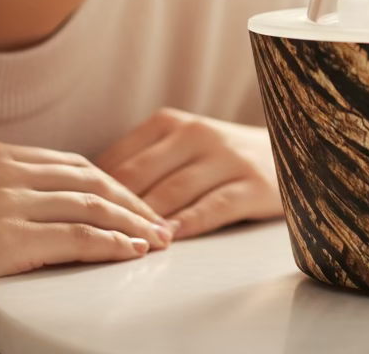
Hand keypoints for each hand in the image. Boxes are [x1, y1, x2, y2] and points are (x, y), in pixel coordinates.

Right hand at [0, 141, 173, 343]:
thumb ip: (29, 190)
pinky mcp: (5, 238)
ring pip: (89, 206)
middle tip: (160, 223)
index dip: (116, 185)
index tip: (143, 205)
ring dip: (130, 225)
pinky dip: (111, 245)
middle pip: (88, 179)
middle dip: (132, 203)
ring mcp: (1, 201)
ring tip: (154, 241)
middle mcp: (0, 169)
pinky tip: (131, 253)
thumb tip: (97, 198)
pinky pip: (76, 237)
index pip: (75, 164)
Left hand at [94, 108, 283, 239]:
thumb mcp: (180, 145)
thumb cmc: (219, 156)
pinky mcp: (253, 184)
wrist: (292, 146)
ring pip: (175, 192)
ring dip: (147, 222)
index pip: (121, 160)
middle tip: (91, 241)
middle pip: (143, 177)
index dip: (95, 193)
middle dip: (115, 212)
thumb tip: (85, 197)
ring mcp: (227, 157)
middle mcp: (198, 134)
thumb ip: (141, 164)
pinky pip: (214, 205)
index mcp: (171, 122)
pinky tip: (171, 239)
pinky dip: (189, 224)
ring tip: (125, 245)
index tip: (76, 219)